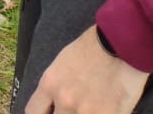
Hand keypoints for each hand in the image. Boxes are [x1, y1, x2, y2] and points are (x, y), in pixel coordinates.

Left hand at [24, 27, 146, 113]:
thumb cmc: (92, 48)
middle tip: (72, 108)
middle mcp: (64, 100)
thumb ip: (56, 86)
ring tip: (91, 105)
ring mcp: (85, 111)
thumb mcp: (62, 64)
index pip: (33, 111)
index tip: (50, 112)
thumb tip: (55, 102)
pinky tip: (106, 108)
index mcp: (49, 85)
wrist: (119, 45)